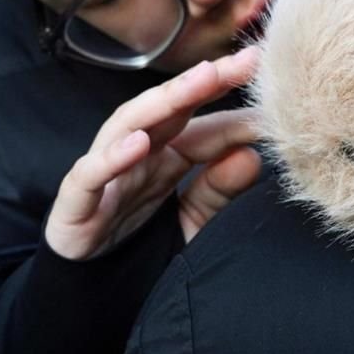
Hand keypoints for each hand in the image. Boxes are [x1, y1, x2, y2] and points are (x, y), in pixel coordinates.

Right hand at [45, 47, 261, 259]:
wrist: (94, 294)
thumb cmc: (144, 246)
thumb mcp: (195, 220)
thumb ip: (219, 191)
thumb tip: (253, 156)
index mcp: (169, 157)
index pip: (209, 128)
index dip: (242, 113)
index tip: (278, 94)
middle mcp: (139, 155)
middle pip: (172, 109)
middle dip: (209, 80)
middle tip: (248, 60)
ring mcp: (106, 175)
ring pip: (130, 124)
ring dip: (166, 100)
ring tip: (203, 78)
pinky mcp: (75, 205)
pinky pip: (89, 176)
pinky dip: (111, 157)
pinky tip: (138, 143)